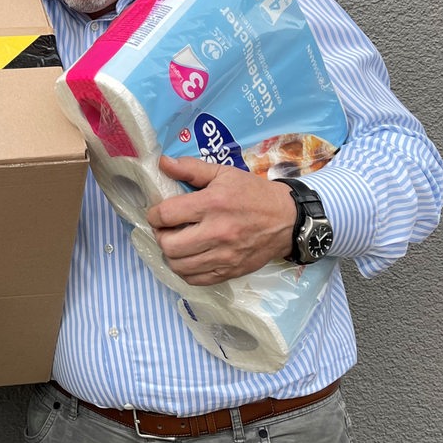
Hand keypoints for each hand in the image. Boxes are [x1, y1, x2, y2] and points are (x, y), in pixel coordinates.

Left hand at [144, 155, 295, 285]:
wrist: (288, 219)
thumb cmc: (253, 193)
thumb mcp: (224, 173)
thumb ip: (191, 168)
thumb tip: (162, 163)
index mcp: (213, 204)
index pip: (166, 214)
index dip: (154, 214)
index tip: (158, 213)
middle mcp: (217, 232)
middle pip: (168, 245)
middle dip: (161, 236)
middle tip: (167, 229)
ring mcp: (224, 256)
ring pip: (179, 266)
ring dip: (171, 255)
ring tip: (178, 243)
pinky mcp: (230, 271)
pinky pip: (195, 280)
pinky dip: (186, 271)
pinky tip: (190, 258)